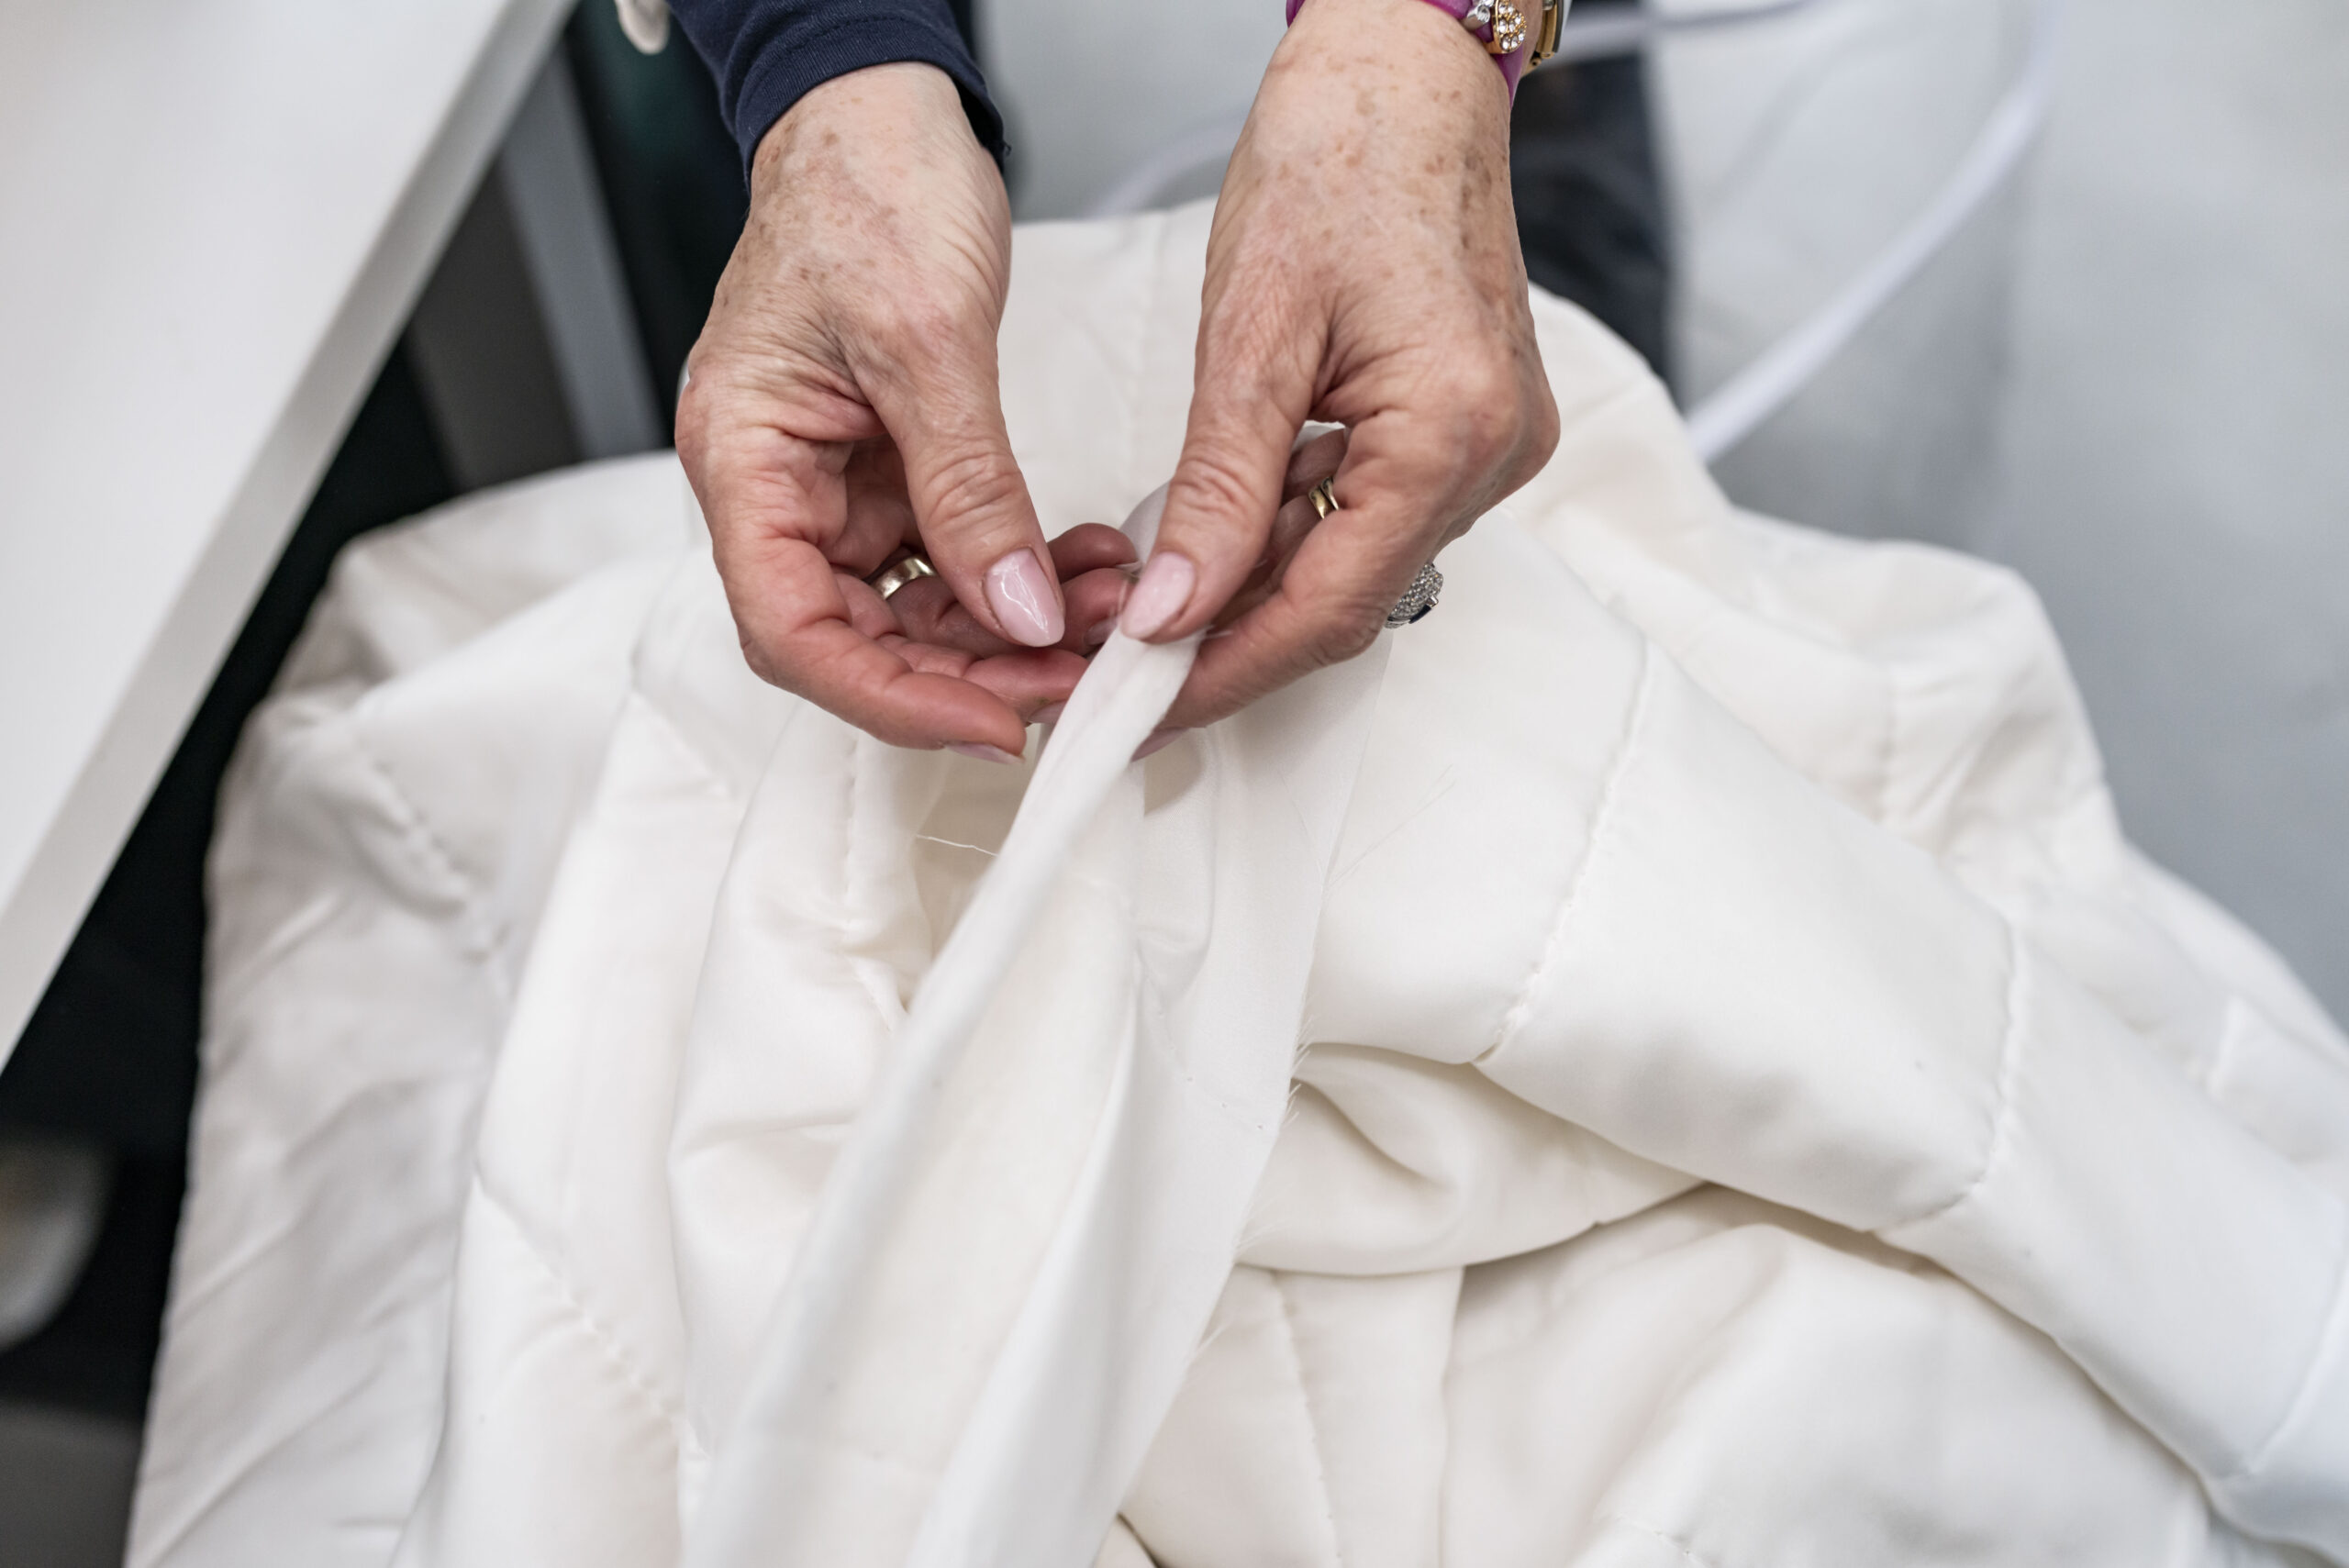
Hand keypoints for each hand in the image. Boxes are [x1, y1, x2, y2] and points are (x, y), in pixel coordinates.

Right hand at [677, 64, 1133, 758]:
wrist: (882, 115)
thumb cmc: (865, 188)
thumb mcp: (925, 341)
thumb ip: (969, 489)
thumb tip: (1015, 612)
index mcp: (744, 461)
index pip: (793, 631)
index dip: (892, 698)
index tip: (993, 722)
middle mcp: (780, 488)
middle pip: (861, 638)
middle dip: (976, 670)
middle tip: (1082, 674)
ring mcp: (838, 485)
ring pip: (921, 608)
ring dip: (1016, 625)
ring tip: (1112, 610)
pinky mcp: (894, 469)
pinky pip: (956, 554)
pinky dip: (1025, 571)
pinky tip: (1091, 565)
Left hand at [1120, 0, 1558, 727]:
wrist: (1404, 72)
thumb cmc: (1338, 155)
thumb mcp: (1250, 329)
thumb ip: (1216, 489)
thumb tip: (1173, 612)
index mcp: (1452, 432)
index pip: (1327, 609)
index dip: (1224, 672)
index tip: (1138, 710)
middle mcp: (1494, 454)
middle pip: (1345, 599)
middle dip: (1228, 636)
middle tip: (1119, 662)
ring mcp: (1492, 443)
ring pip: (1353, 560)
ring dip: (1252, 581)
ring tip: (1146, 585)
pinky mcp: (1471, 426)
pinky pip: (1371, 510)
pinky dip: (1288, 525)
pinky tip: (1217, 520)